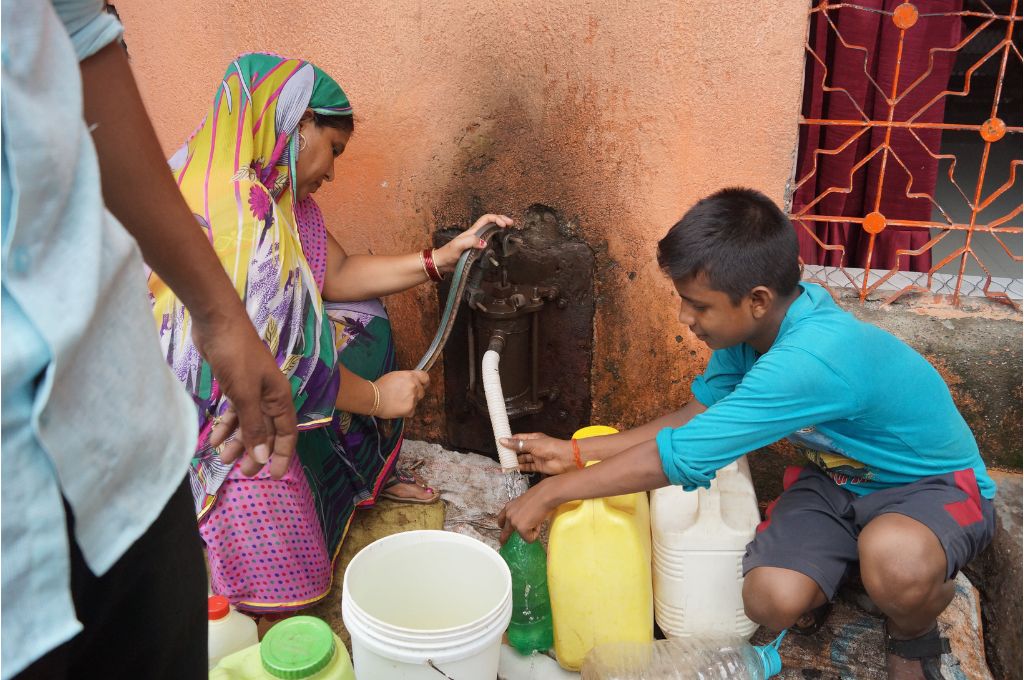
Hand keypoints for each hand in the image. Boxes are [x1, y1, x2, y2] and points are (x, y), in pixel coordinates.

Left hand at [194, 315, 297, 478]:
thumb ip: (254, 427)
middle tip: (243, 472)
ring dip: (238, 441)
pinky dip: (226, 425)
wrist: (217, 323)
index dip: (281, 454)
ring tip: (223, 458)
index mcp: (278, 397)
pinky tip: (213, 438)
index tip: (273, 476)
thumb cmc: (236, 357)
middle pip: (267, 431)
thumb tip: (262, 457)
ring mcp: (252, 390)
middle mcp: (269, 396)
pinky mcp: (235, 384)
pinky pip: (235, 412)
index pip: (286, 433)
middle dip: (256, 452)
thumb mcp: (245, 395)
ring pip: (249, 423)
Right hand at [374, 370, 429, 417]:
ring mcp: (413, 398)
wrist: (373, 398)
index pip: (426, 377)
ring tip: (397, 402)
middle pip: (422, 392)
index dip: (424, 382)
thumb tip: (413, 381)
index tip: (422, 385)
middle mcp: (414, 386)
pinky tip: (397, 408)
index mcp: (410, 376)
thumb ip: (407, 378)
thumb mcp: (395, 376)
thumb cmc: (381, 386)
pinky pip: (412, 411)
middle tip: (403, 396)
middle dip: (415, 395)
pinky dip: (406, 412)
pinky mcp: (410, 409)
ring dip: (409, 403)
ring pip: (416, 402)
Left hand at [433, 213, 513, 271]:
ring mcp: (476, 242)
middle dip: (501, 219)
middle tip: (511, 223)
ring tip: (509, 229)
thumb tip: (484, 243)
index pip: (486, 219)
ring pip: (490, 230)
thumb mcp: (459, 246)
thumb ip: (471, 242)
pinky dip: (496, 239)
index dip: (496, 218)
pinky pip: (488, 241)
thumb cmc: (449, 253)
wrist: (442, 263)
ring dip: (500, 228)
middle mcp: (476, 234)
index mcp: (472, 231)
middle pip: (490, 222)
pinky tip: (500, 242)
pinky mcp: (476, 250)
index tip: (504, 224)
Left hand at [497, 481, 555, 543]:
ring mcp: (514, 522)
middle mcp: (509, 514)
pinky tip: (538, 522)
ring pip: (522, 535)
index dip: (503, 525)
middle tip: (503, 543)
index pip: (501, 519)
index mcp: (509, 507)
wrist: (545, 495)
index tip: (503, 529)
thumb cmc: (539, 496)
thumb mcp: (524, 503)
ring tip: (537, 521)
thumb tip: (525, 520)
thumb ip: (520, 512)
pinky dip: (536, 533)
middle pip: (505, 532)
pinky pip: (529, 538)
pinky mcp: (521, 528)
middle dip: (504, 538)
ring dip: (530, 531)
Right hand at [500, 433, 573, 474]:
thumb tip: (502, 440)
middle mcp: (534, 447)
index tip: (499, 443)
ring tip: (504, 464)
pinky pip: (527, 467)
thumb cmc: (550, 447)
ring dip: (514, 461)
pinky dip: (520, 468)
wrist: (565, 458)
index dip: (510, 440)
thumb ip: (517, 444)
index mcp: (533, 438)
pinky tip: (512, 469)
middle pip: (520, 449)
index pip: (519, 438)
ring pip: (523, 459)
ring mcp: (536, 457)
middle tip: (500, 456)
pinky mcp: (538, 466)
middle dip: (511, 452)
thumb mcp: (532, 444)